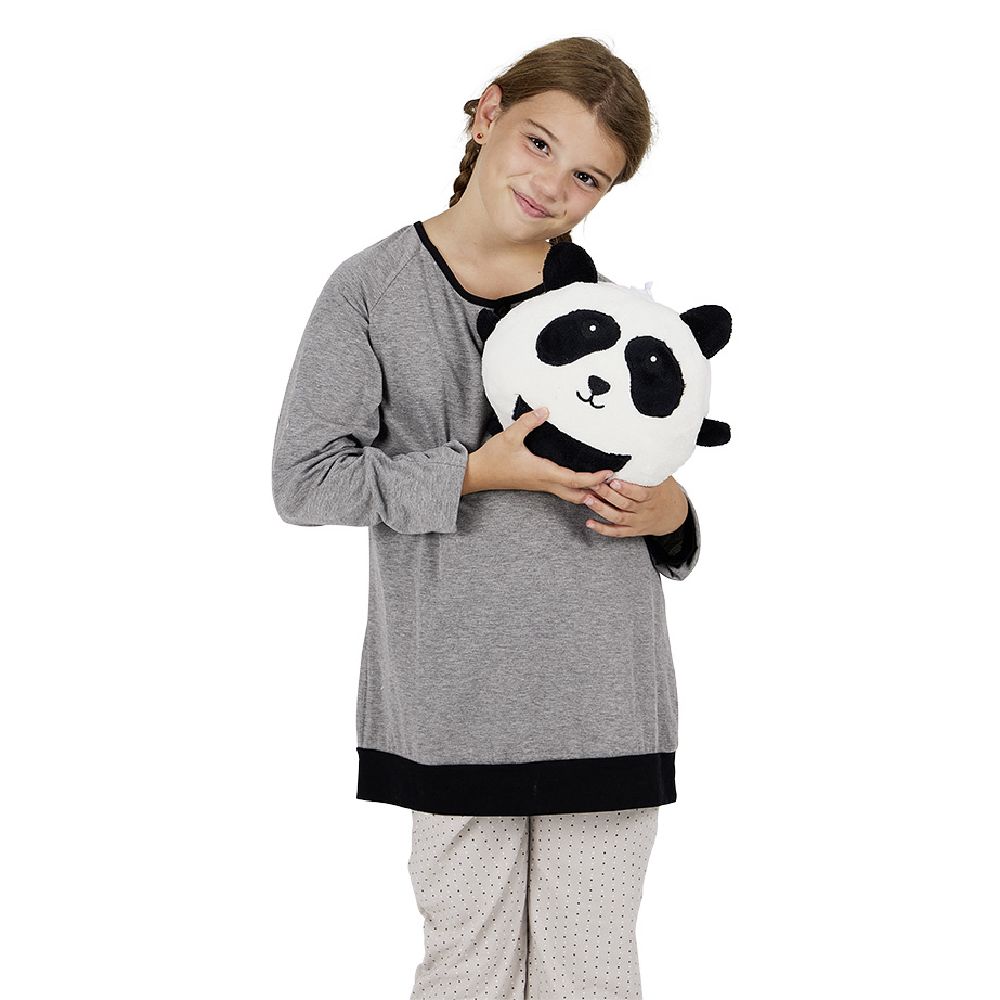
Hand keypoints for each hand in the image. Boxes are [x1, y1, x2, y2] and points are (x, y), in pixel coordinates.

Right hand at [463, 406, 614, 503]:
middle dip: (596, 492)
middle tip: (612, 484)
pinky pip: (561, 490)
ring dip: (587, 492)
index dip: (594, 478)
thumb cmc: (493, 458)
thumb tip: (545, 409)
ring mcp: (541, 485)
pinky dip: (575, 489)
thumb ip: (527, 422)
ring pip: (569, 495)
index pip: (574, 480)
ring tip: (602, 484)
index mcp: (543, 472)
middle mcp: (545, 482)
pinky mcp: (537, 483)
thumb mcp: (509, 436)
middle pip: (576, 495)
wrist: (477, 475)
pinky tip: (581, 481)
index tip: (608, 473)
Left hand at [582, 474, 688, 537]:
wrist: (674, 515)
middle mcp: (645, 511)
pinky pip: (616, 532)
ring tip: (588, 500)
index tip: (613, 481)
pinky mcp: (632, 530)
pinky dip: (603, 529)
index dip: (626, 488)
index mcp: (653, 496)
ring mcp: (638, 521)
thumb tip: (640, 448)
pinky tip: (590, 523)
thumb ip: (651, 468)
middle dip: (608, 495)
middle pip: (625, 504)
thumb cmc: (665, 492)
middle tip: (594, 486)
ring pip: (618, 517)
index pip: (640, 493)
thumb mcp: (663, 478)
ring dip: (601, 510)